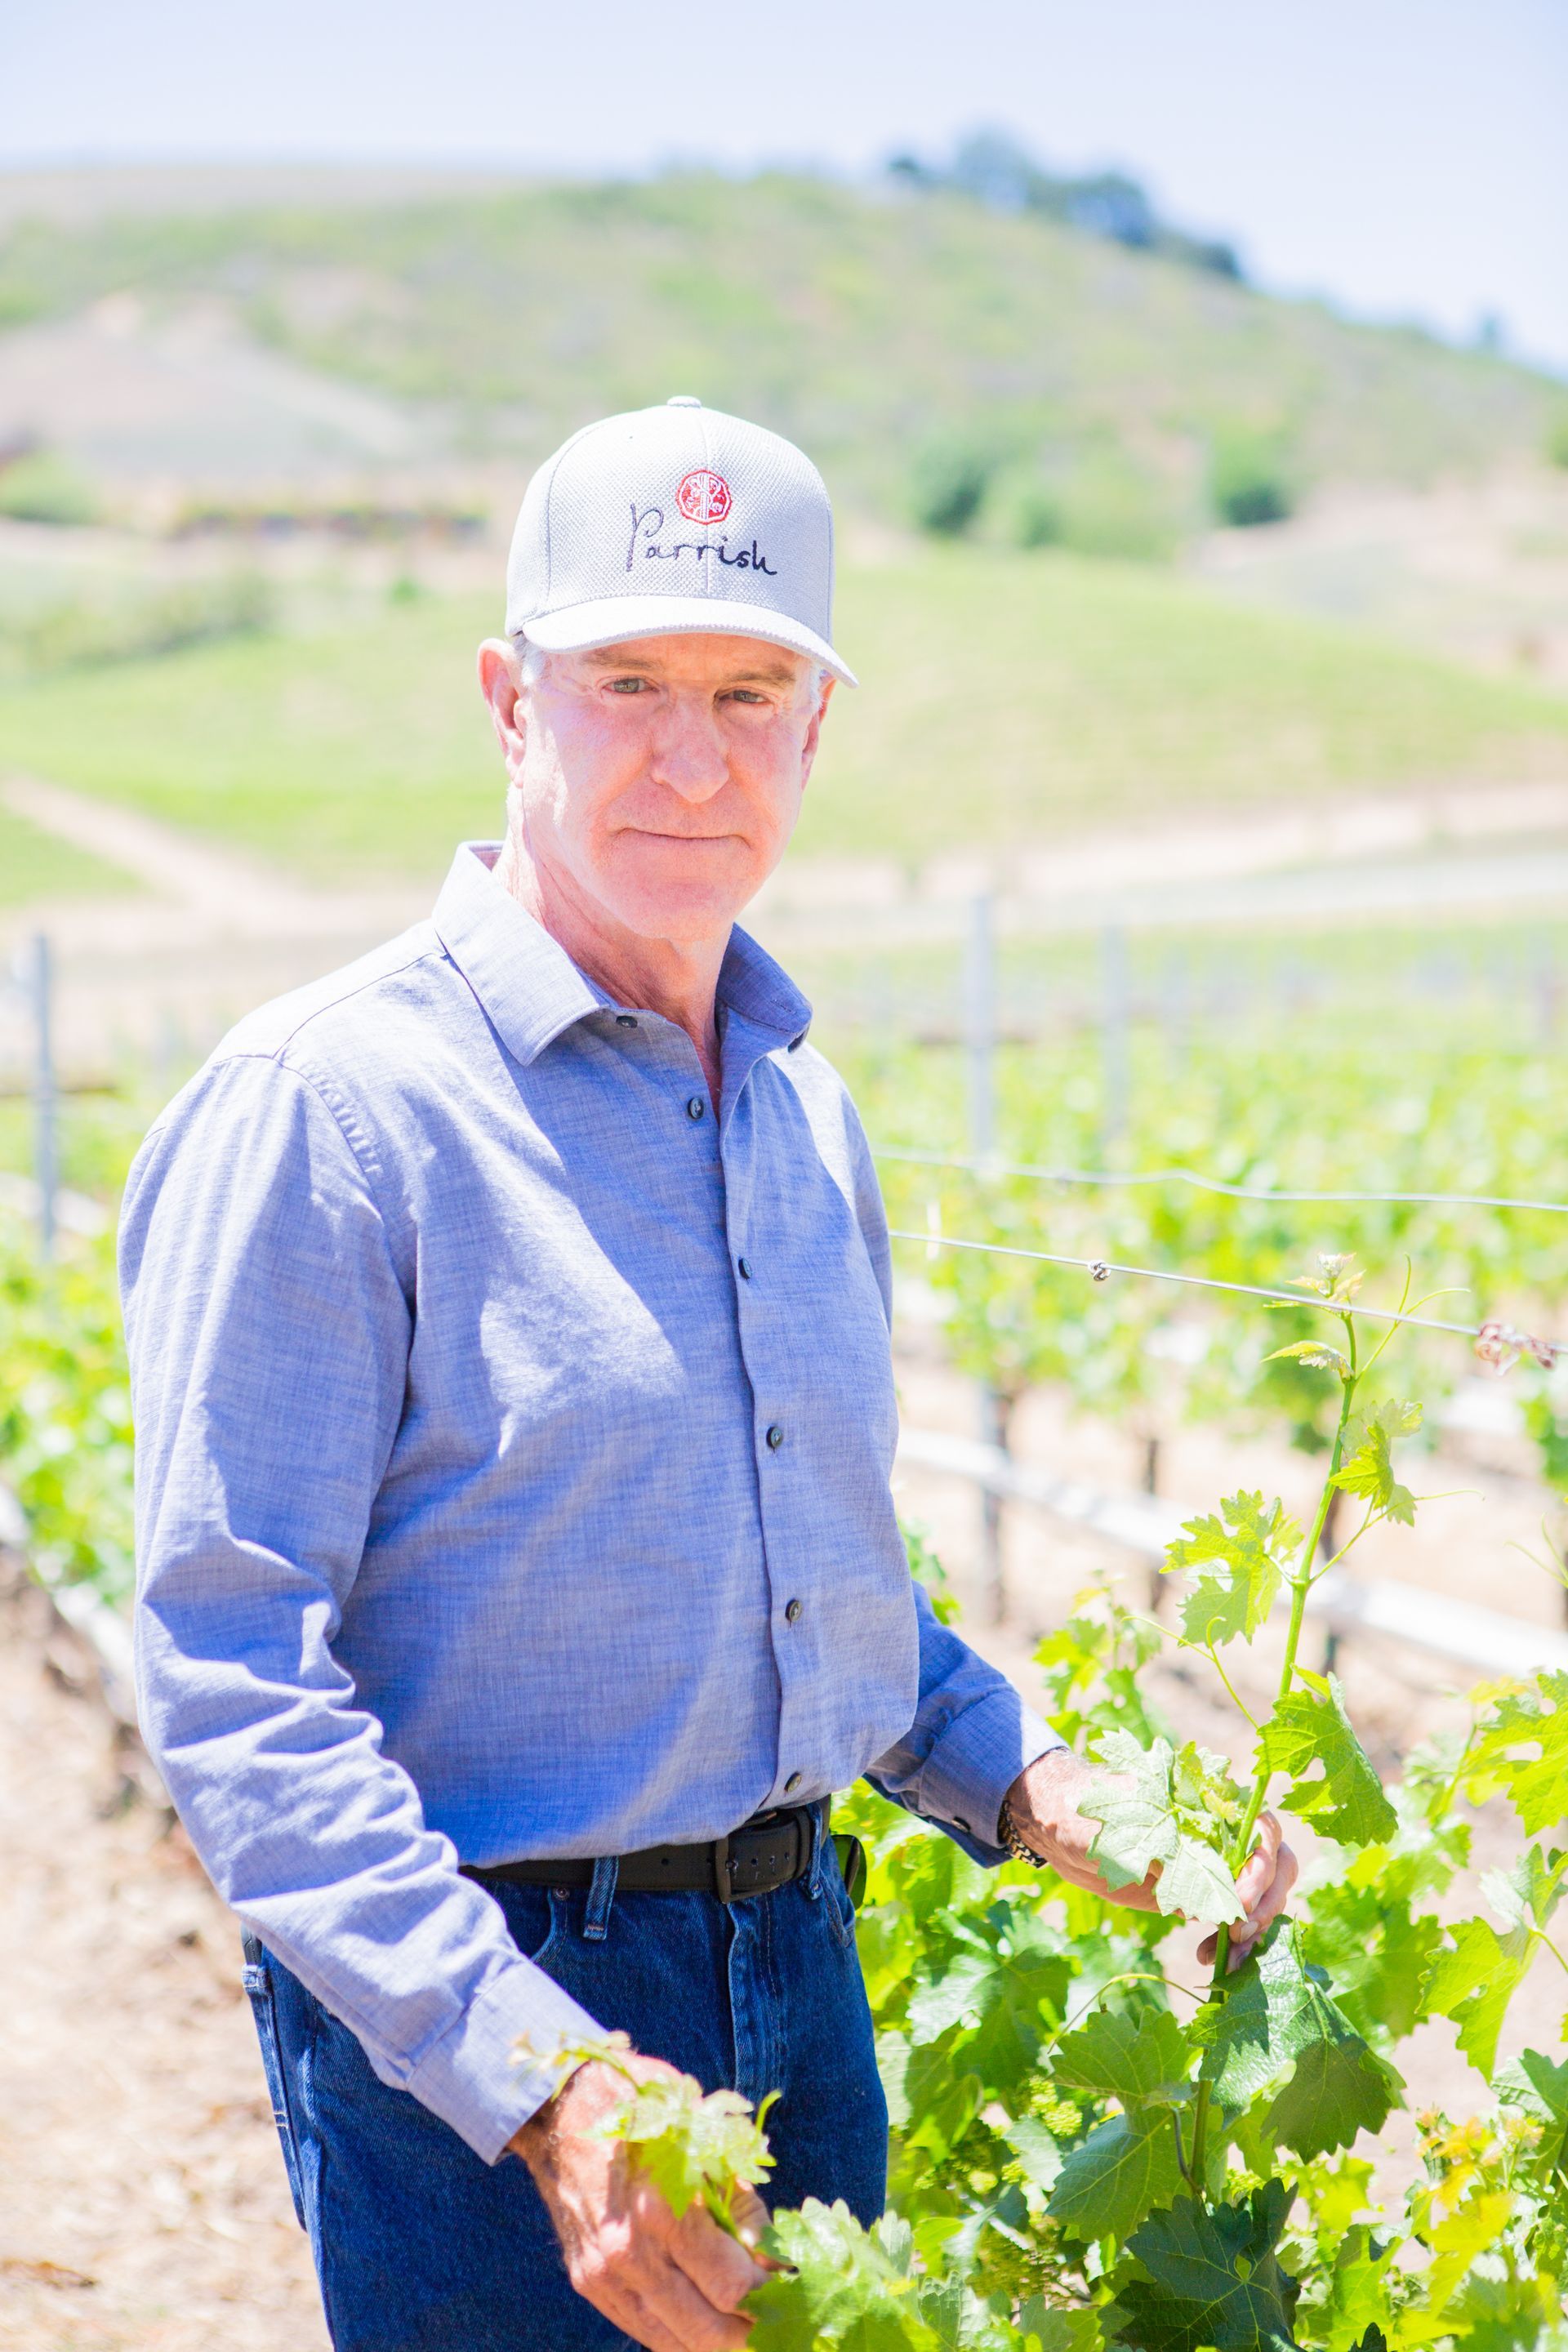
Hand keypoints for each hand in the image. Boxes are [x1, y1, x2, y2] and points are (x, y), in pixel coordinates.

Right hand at [510, 2052, 768, 2351]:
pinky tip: (710, 2323)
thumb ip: (740, 2204)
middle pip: (709, 2332)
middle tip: (783, 2323)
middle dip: (753, 2335)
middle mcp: (631, 2253)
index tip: (795, 2289)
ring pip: (677, 2343)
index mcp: (664, 2208)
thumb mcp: (704, 2139)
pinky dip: (684, 2337)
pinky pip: (646, 2331)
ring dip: (720, 2342)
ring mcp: (606, 2276)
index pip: (732, 2287)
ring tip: (749, 2328)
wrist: (560, 2112)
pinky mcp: (590, 2285)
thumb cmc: (644, 2110)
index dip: (772, 2298)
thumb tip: (774, 2261)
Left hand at [1003, 1751, 1297, 1970]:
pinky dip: (1229, 1941)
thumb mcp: (1130, 1830)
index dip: (1261, 1867)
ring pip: (1258, 1895)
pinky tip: (1209, 1959)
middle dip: (1267, 1901)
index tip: (1238, 1901)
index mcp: (1210, 1803)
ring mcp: (1211, 1862)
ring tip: (1229, 1957)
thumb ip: (1172, 1854)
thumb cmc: (1090, 1812)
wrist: (1057, 1827)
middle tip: (1240, 1932)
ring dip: (1253, 1929)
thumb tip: (1212, 1886)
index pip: (1264, 1830)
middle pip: (1276, 1865)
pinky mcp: (1196, 1891)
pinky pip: (1230, 1916)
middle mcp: (1219, 1832)